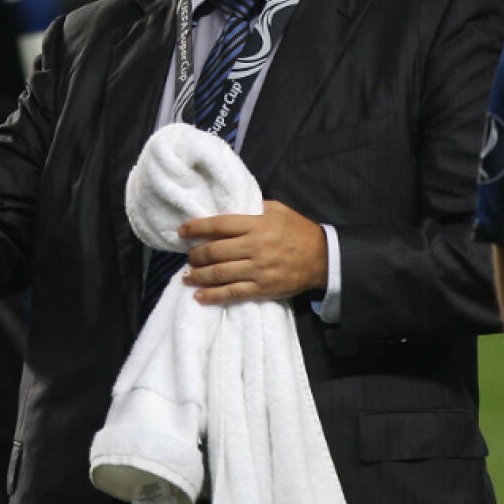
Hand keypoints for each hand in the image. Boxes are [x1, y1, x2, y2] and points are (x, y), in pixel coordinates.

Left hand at [177, 200, 327, 305]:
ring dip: (198, 275)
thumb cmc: (298, 230)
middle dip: (196, 255)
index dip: (196, 228)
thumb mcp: (277, 210)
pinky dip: (213, 295)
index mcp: (256, 225)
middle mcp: (254, 246)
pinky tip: (199, 296)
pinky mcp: (262, 288)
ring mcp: (257, 269)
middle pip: (215, 251)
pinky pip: (232, 293)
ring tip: (187, 276)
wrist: (322, 258)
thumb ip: (254, 208)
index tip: (182, 231)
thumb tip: (229, 206)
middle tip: (188, 256)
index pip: (219, 224)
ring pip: (219, 273)